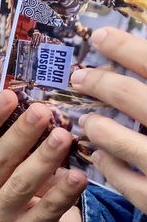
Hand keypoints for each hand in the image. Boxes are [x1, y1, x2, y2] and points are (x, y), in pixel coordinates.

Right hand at [0, 90, 85, 221]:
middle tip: (43, 112)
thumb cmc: (22, 176)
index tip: (9, 95)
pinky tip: (78, 176)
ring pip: (20, 184)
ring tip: (64, 137)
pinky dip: (62, 193)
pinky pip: (46, 210)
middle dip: (21, 134)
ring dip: (43, 159)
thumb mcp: (13, 155)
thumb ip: (16, 132)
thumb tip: (34, 98)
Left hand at [68, 27, 146, 211]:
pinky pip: (128, 183)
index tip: (100, 37)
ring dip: (100, 127)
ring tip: (89, 120)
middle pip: (133, 98)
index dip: (126, 48)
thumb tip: (140, 50)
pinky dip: (110, 166)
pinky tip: (101, 154)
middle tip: (81, 77)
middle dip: (102, 84)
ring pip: (123, 143)